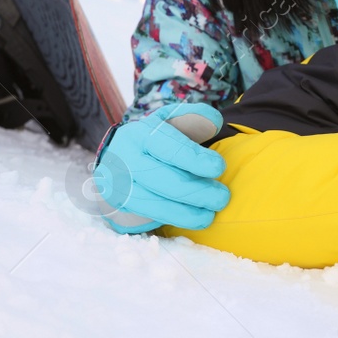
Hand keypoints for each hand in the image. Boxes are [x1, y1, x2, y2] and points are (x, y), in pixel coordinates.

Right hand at [92, 103, 228, 232]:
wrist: (115, 160)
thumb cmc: (153, 140)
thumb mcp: (169, 121)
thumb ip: (193, 118)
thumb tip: (215, 123)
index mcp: (140, 134)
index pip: (169, 147)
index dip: (196, 159)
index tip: (219, 167)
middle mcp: (125, 159)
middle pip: (163, 179)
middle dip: (197, 191)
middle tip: (222, 197)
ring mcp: (119, 184)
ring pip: (155, 203)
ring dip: (188, 211)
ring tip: (211, 213)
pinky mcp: (121, 205)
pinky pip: (151, 216)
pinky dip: (177, 219)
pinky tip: (197, 219)